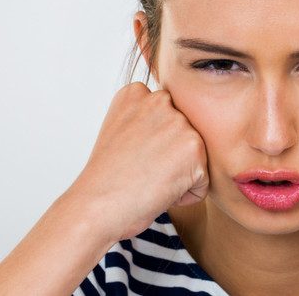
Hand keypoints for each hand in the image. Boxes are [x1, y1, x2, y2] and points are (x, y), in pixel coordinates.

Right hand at [68, 82, 208, 241]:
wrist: (96, 206)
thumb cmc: (105, 179)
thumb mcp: (119, 131)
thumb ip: (147, 120)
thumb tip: (173, 128)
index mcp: (137, 93)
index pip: (166, 117)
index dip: (152, 144)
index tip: (131, 154)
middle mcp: (160, 100)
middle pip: (184, 135)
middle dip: (170, 156)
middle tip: (141, 168)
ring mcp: (179, 122)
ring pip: (195, 157)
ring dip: (179, 175)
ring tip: (149, 179)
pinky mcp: (194, 148)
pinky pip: (202, 181)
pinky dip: (186, 194)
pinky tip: (160, 190)